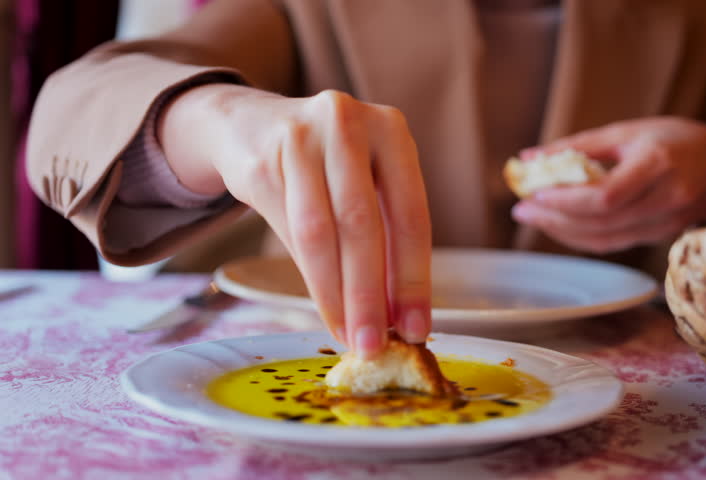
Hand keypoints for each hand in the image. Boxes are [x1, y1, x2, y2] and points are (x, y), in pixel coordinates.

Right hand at [158, 84, 431, 357]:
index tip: (415, 328)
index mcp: (391, 130)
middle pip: (361, 224)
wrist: (249, 126)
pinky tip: (325, 308)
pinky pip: (288, 231)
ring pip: (319, 233)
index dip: (413, 278)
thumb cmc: (325, 164)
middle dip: (370, 294)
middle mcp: (348, 124)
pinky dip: (311, 278)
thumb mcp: (365, 181)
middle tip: (374, 344)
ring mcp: (300, 138)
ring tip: (349, 335)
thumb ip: (385, 237)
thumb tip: (400, 316)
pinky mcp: (262, 160)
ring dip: (335, 294)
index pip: (410, 214)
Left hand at [511, 117, 705, 253]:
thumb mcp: (631, 131)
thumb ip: (580, 146)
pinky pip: (613, 243)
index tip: (533, 194)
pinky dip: (581, 236)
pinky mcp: (659, 237)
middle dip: (554, 219)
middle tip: (520, 210)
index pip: (606, 195)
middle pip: (600, 222)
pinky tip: (559, 224)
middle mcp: (665, 199)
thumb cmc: (679, 140)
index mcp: (658, 164)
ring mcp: (665, 223)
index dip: (566, 201)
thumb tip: (528, 158)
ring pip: (604, 239)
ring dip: (562, 232)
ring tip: (532, 217)